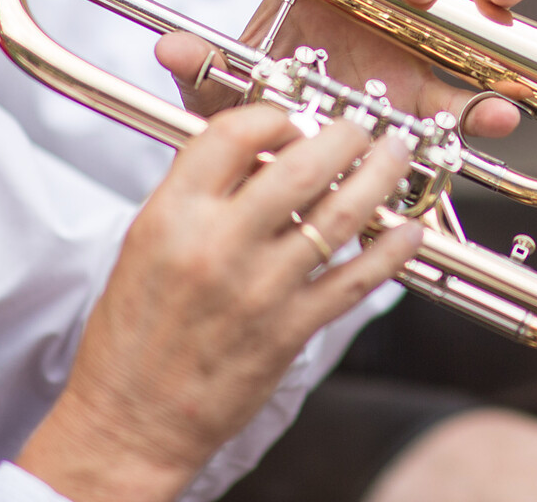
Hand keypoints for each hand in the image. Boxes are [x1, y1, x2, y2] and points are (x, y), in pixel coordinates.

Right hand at [15, 106, 422, 501]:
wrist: (129, 420)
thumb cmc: (133, 334)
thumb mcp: (145, 243)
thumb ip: (196, 193)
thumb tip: (255, 149)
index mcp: (172, 216)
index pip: (233, 134)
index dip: (275, 116)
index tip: (296, 121)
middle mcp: (217, 246)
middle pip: (301, 164)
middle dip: (345, 134)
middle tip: (362, 127)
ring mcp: (259, 289)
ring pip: (340, 214)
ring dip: (379, 176)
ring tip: (395, 156)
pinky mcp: (291, 330)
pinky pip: (356, 279)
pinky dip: (391, 250)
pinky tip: (407, 230)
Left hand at [156, 0, 527, 138]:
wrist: (274, 165)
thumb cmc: (252, 108)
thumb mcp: (220, 93)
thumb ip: (202, 69)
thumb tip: (169, 48)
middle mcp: (380, 9)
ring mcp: (414, 51)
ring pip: (463, 10)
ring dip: (484, 0)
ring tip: (499, 1)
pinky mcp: (434, 99)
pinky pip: (474, 91)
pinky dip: (494, 96)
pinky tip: (504, 106)